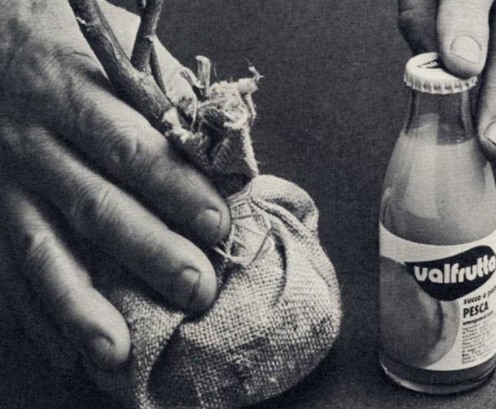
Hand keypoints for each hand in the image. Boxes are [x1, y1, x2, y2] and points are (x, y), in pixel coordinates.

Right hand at [0, 0, 229, 369]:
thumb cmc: (71, 50)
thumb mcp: (117, 53)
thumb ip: (166, 97)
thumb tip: (223, 150)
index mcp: (75, 93)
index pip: (133, 147)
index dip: (176, 188)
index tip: (218, 225)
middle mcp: (35, 141)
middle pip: (97, 205)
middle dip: (149, 251)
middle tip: (196, 289)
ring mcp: (6, 183)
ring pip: (44, 250)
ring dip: (81, 305)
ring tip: (117, 352)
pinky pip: (10, 270)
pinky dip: (38, 314)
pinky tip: (67, 351)